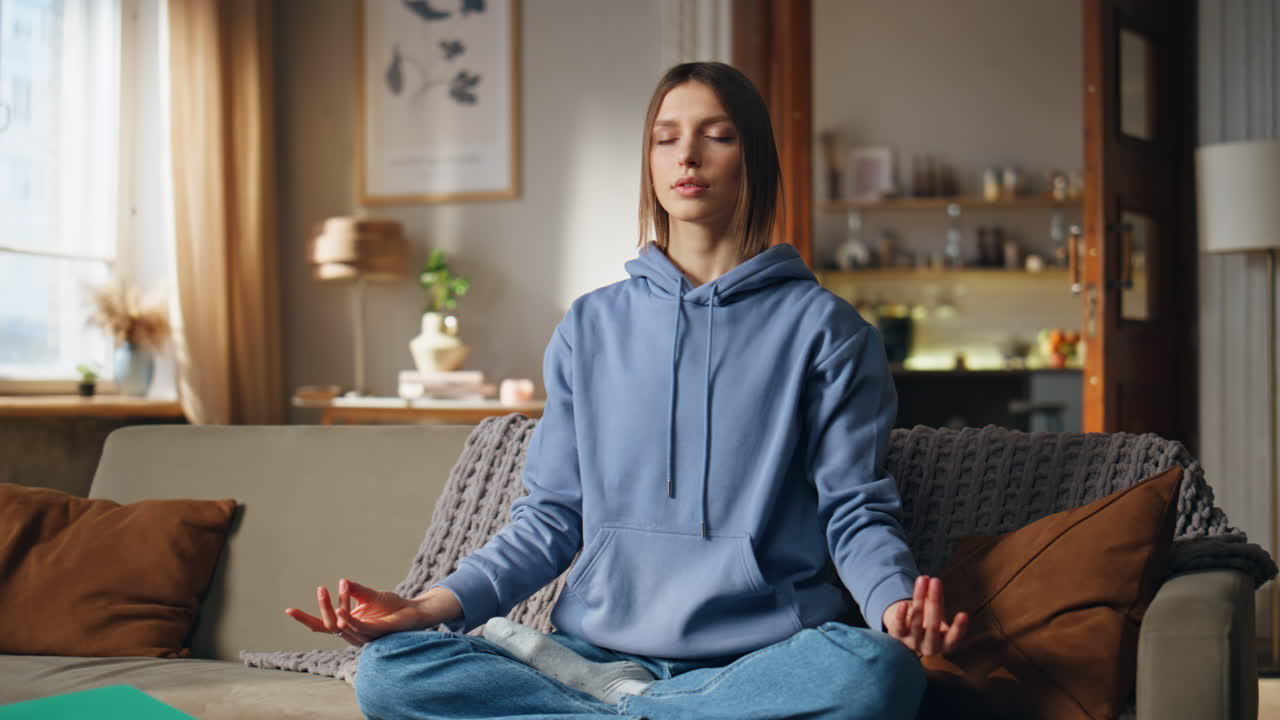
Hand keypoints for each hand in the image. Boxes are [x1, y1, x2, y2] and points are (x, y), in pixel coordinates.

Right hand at [285, 579, 458, 645]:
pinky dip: (349, 621)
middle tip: (320, 589)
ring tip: (329, 594)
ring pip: (342, 627)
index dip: (305, 618)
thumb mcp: (369, 595)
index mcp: (348, 625)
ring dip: (334, 610)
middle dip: (322, 607)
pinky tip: (343, 611)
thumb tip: (343, 581)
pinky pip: (359, 630)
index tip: (288, 610)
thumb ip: (355, 591)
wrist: (412, 611)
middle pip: (329, 625)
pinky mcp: (376, 634)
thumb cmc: (391, 606)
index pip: (321, 625)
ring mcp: (363, 636)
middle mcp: (352, 633)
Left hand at [882, 575, 967, 657]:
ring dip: (920, 597)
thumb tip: (931, 580)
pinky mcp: (898, 637)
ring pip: (916, 621)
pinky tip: (903, 604)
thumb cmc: (929, 622)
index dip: (959, 628)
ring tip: (923, 579)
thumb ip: (936, 599)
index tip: (964, 614)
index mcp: (944, 645)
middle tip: (936, 581)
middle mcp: (929, 647)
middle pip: (933, 626)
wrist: (908, 633)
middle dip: (935, 602)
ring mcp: (912, 643)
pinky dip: (901, 616)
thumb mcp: (936, 613)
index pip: (953, 639)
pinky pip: (899, 627)